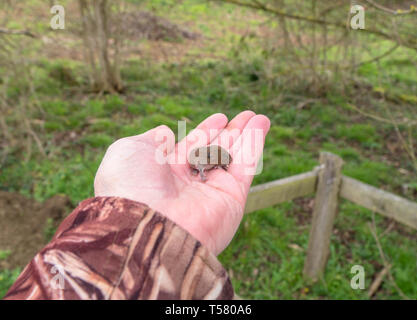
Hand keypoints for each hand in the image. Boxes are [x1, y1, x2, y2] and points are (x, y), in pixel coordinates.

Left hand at [94, 111, 269, 254]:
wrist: (146, 227)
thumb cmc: (131, 186)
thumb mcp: (128, 151)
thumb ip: (150, 139)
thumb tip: (166, 133)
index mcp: (165, 172)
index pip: (192, 146)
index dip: (207, 130)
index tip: (220, 118)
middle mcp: (190, 183)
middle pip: (216, 151)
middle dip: (231, 133)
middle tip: (246, 116)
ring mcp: (212, 192)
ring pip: (234, 157)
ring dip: (248, 135)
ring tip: (260, 116)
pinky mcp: (232, 199)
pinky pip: (246, 166)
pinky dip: (255, 145)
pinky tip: (261, 126)